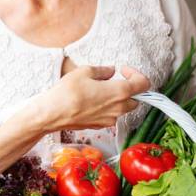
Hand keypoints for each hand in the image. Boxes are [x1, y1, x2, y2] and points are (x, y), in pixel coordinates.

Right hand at [36, 66, 150, 130]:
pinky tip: (92, 101)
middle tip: (114, 80)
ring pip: (123, 108)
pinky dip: (107, 108)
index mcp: (119, 92)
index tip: (124, 70)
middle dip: (129, 89)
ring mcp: (110, 119)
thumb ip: (102, 71)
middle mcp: (118, 108)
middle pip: (136, 99)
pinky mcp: (100, 126)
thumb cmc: (67, 92)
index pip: (143, 84)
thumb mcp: (84, 72)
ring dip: (118, 99)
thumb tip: (110, 71)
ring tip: (100, 90)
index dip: (136, 74)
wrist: (52, 114)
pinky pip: (111, 115)